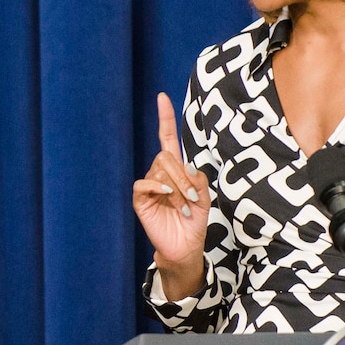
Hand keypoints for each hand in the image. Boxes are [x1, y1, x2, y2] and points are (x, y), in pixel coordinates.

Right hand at [132, 92, 209, 277]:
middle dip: (182, 176)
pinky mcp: (141, 199)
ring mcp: (150, 186)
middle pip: (166, 156)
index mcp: (176, 169)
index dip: (164, 117)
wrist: (185, 247)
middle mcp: (161, 173)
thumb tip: (186, 165)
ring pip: (159, 170)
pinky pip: (144, 183)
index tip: (162, 97)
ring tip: (183, 207)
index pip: (167, 137)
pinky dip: (157, 186)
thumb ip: (198, 179)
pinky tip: (167, 195)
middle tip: (192, 198)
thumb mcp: (204, 197)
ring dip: (176, 188)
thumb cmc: (194, 222)